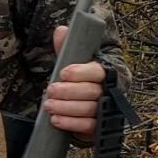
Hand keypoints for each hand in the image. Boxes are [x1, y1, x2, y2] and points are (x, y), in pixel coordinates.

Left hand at [44, 23, 104, 144]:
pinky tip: (56, 120)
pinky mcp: (98, 127)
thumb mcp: (72, 62)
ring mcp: (105, 110)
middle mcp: (109, 91)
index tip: (63, 73)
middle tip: (50, 90)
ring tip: (49, 105)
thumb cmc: (78, 80)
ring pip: (90, 109)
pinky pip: (88, 126)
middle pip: (92, 91)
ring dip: (67, 107)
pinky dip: (71, 123)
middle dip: (68, 91)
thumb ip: (67, 48)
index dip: (81, 72)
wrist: (84, 104)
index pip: (98, 71)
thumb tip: (61, 30)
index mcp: (105, 72)